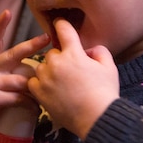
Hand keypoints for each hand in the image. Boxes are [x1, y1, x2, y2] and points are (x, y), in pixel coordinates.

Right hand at [0, 10, 49, 142]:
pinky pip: (18, 98)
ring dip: (35, 88)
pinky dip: (29, 103)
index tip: (7, 12)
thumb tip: (37, 71)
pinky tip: (36, 108)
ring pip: (20, 80)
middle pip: (12, 54)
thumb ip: (10, 74)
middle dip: (31, 46)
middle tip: (46, 38)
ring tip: (45, 95)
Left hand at [28, 18, 118, 138]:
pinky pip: (33, 82)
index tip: (59, 23)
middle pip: (52, 52)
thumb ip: (99, 51)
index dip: (61, 24)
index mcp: (74, 53)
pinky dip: (40, 84)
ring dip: (49, 71)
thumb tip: (89, 50)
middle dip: (60, 58)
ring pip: (41, 67)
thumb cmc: (105, 93)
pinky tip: (51, 90)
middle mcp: (57, 63)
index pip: (63, 29)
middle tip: (70, 71)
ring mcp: (46, 78)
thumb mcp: (109, 67)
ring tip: (61, 83)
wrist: (96, 118)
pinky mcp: (40, 93)